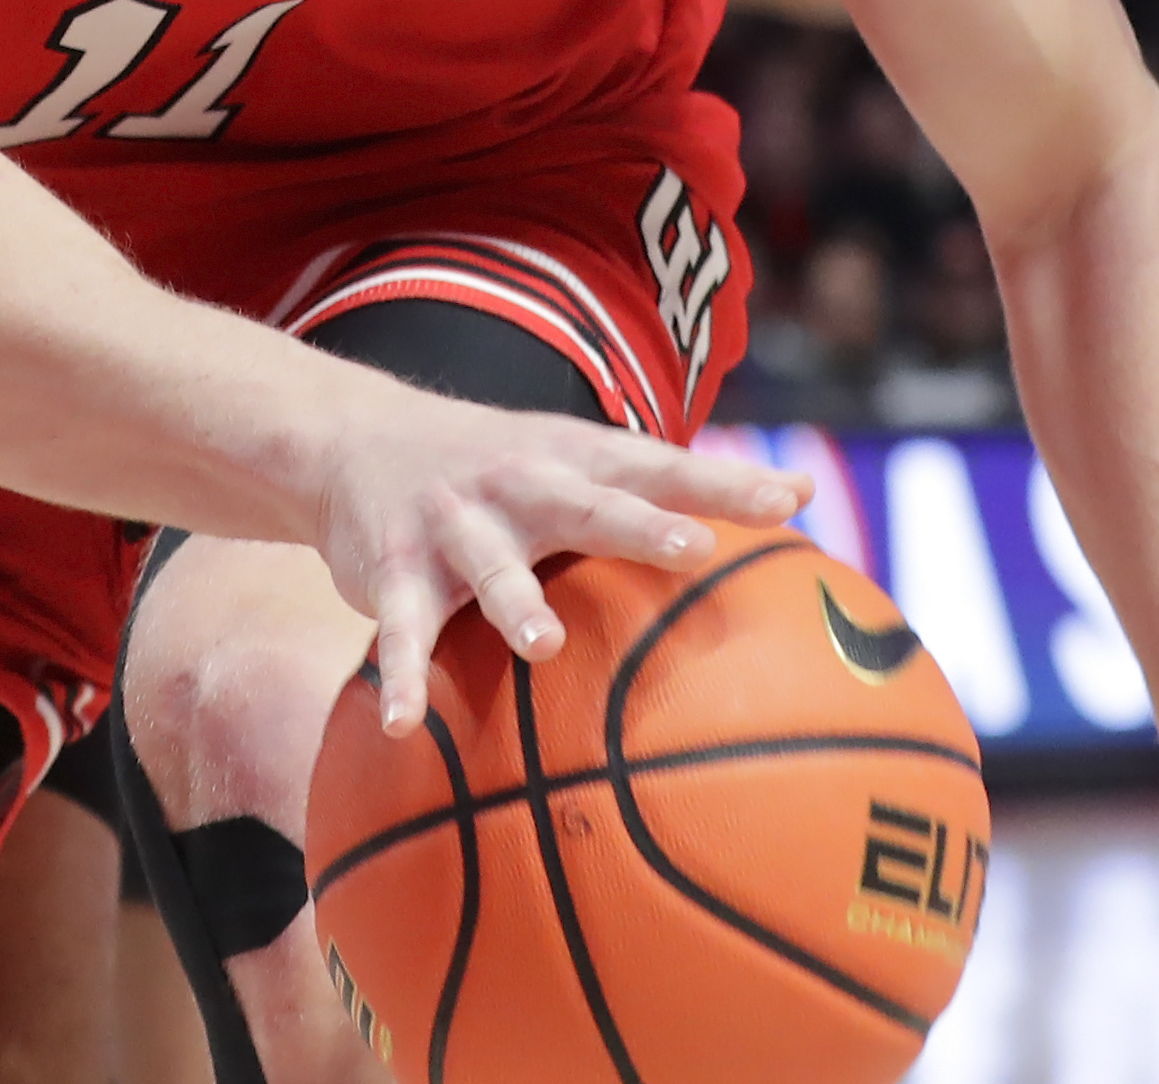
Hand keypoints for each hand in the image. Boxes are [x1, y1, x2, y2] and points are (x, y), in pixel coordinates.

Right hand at [306, 381, 805, 733]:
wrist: (354, 435)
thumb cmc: (506, 464)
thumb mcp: (584, 459)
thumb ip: (679, 484)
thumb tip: (804, 495)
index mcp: (575, 459)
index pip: (661, 466)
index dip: (723, 483)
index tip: (787, 500)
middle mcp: (520, 484)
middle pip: (587, 504)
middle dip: (638, 525)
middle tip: (694, 550)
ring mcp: (455, 524)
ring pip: (491, 567)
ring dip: (515, 602)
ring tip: (544, 645)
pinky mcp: (397, 570)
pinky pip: (402, 631)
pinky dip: (399, 675)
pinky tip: (403, 723)